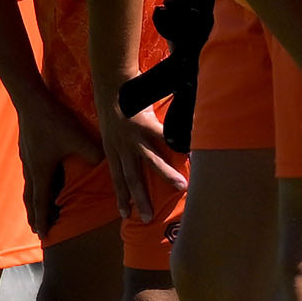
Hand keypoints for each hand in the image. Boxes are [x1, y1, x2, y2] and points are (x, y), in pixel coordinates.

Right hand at [14, 88, 104, 237]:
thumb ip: (92, 153)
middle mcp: (31, 168)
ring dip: (33, 200)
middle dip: (35, 215)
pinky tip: (39, 177)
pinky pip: (30, 173)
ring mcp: (27, 158)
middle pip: (31, 198)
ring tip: (36, 208)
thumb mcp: (78, 138)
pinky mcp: (26, 148)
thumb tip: (103, 163)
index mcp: (42, 172)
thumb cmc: (53, 121)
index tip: (43, 236)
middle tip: (37, 229)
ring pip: (29, 185)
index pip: (42, 203)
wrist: (31, 100)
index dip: (43, 220)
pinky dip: (34, 184)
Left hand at [98, 103, 186, 226]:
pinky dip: (178, 145)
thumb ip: (120, 146)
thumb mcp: (110, 131)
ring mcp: (135, 136)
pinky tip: (191, 153)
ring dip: (166, 176)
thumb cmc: (112, 106)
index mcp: (112, 150)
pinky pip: (165, 136)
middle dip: (140, 199)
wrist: (111, 83)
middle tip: (147, 217)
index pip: (116, 178)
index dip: (121, 196)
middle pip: (132, 178)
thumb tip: (131, 157)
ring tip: (181, 187)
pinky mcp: (147, 123)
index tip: (125, 214)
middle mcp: (122, 147)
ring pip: (152, 161)